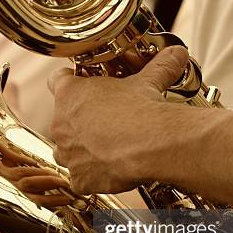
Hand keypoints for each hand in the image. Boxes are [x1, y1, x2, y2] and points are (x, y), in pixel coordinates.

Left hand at [48, 46, 189, 194]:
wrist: (151, 147)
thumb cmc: (142, 112)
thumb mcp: (148, 82)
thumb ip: (158, 67)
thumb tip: (176, 54)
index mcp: (70, 94)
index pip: (56, 80)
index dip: (68, 81)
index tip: (78, 83)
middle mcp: (61, 124)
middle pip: (63, 120)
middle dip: (80, 121)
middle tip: (104, 121)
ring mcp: (67, 154)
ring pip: (68, 151)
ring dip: (82, 150)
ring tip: (107, 148)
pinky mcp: (79, 179)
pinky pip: (80, 178)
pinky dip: (93, 175)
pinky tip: (110, 169)